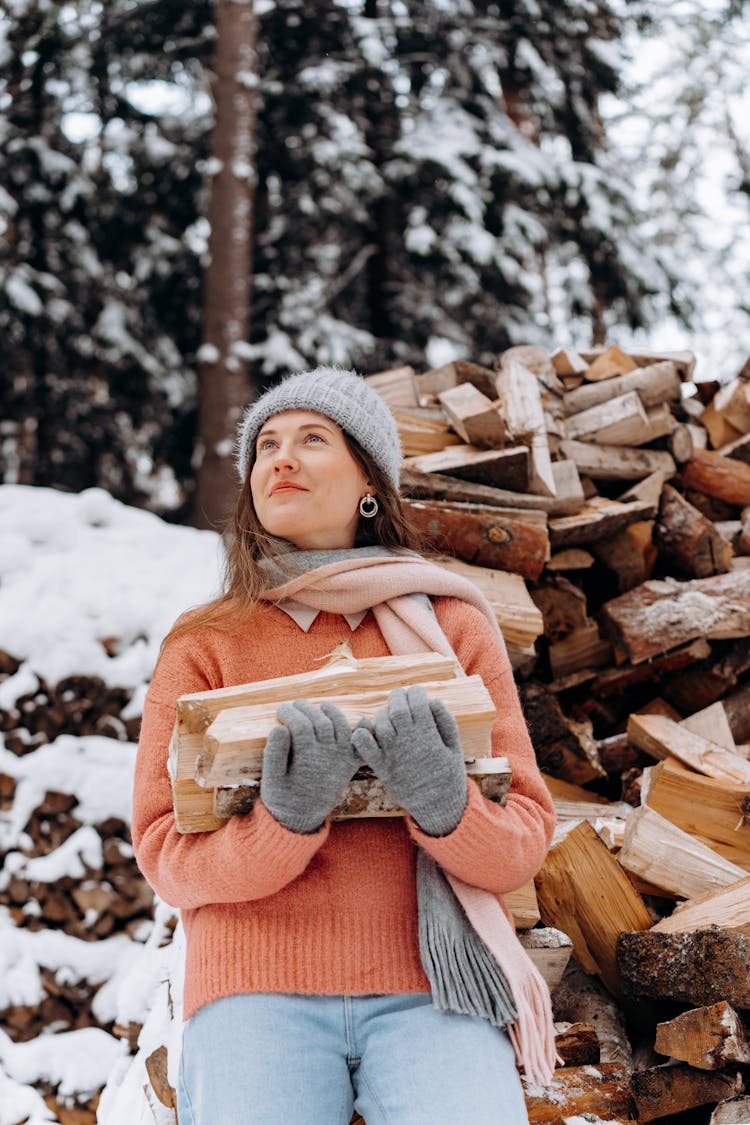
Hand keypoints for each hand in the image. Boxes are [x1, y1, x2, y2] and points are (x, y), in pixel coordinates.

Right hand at [260, 700, 360, 833]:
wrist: (302, 819)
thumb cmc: (283, 797)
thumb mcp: (272, 779)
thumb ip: (274, 754)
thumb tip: (279, 728)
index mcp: (307, 758)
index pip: (300, 725)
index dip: (290, 713)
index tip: (280, 709)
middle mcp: (328, 756)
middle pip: (320, 721)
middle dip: (306, 709)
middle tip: (294, 705)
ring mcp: (341, 759)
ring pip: (341, 727)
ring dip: (332, 713)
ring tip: (321, 706)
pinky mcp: (349, 765)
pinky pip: (360, 746)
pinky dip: (364, 732)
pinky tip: (362, 721)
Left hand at [351, 685, 466, 835]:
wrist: (437, 806)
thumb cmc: (448, 775)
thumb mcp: (455, 748)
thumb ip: (446, 723)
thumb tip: (433, 700)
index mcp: (429, 736)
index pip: (418, 702)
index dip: (416, 692)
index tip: (417, 692)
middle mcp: (409, 742)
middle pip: (397, 709)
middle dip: (398, 697)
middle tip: (400, 696)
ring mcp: (393, 755)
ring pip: (380, 724)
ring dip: (383, 713)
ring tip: (389, 714)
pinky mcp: (381, 768)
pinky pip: (365, 748)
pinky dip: (361, 736)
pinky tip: (366, 730)